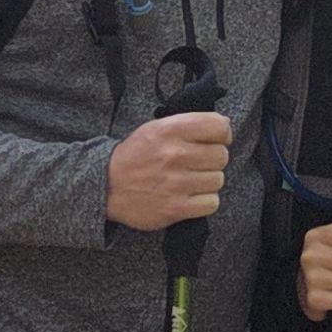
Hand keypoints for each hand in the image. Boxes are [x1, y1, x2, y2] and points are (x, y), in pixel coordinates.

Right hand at [105, 108, 234, 231]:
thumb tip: (225, 125)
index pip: (219, 126)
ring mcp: (176, 183)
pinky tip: (190, 196)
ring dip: (208, 181)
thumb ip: (188, 124)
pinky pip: (212, 203)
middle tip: (197, 163)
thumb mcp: (156, 128)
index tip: (215, 140)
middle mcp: (175, 154)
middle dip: (213, 160)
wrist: (106, 186)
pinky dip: (204, 201)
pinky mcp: (176, 208)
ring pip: (218, 180)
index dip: (222, 134)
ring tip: (190, 180)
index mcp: (170, 130)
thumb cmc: (135, 155)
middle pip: (222, 156)